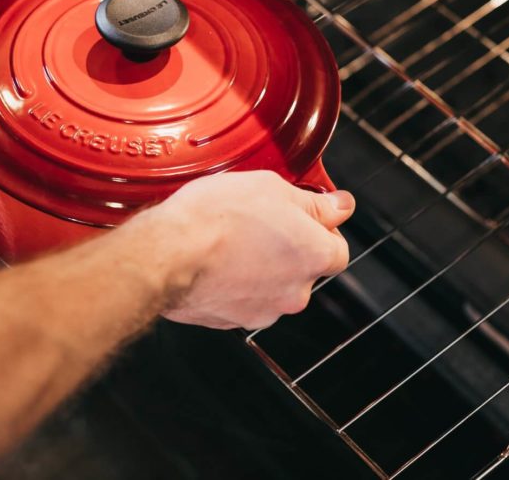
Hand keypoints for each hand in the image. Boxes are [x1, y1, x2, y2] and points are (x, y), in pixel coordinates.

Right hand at [144, 170, 354, 329]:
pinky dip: (234, 284)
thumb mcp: (272, 187)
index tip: (303, 216)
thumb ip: (314, 202)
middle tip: (258, 223)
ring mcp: (264, 311)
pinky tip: (215, 261)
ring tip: (230, 241)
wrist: (168, 254)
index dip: (320, 230)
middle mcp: (296, 291)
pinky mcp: (231, 322)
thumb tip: (340, 205)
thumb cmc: (216, 217)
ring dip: (260, 268)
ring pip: (272, 286)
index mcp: (314, 256)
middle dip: (286, 249)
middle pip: (303, 270)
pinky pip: (242, 300)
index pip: (337, 249)